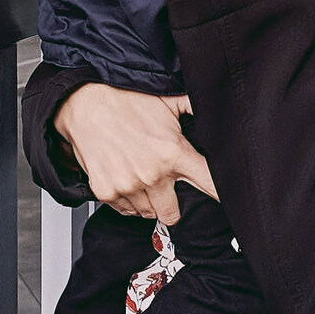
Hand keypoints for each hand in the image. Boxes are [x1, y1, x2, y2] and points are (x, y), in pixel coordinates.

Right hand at [52, 84, 217, 223]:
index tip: (231, 204)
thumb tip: (215, 105)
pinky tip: (124, 178)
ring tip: (139, 175)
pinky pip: (125, 210)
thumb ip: (194, 107)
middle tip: (164, 186)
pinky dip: (126, 200)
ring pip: (147, 213)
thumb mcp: (167, 99)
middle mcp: (152, 174)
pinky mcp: (106, 192)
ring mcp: (128, 186)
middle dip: (172, 204)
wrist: (83, 103)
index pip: (210, 185)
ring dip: (147, 200)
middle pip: (174, 214)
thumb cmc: (124, 100)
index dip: (222, 195)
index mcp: (173, 153)